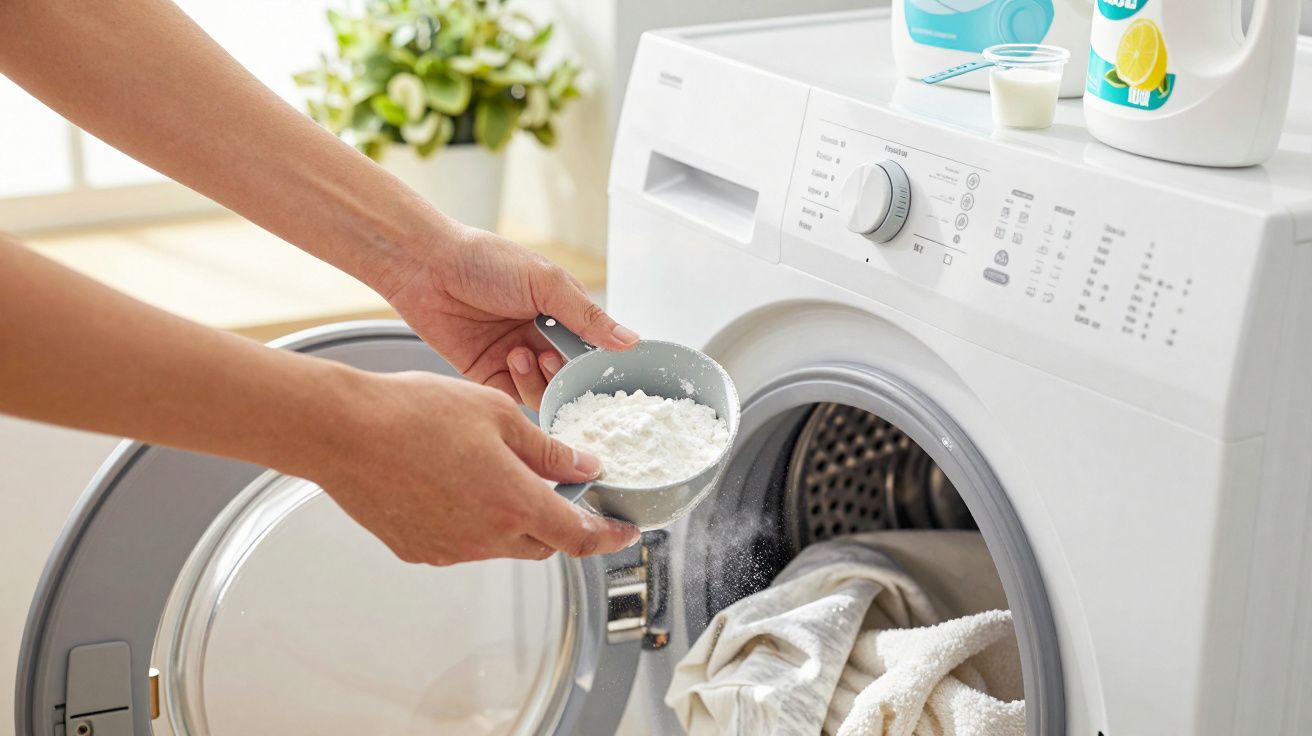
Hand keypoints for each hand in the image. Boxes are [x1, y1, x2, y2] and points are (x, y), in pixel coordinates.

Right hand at [310, 369, 640, 564]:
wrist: (342, 431)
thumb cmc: (412, 414)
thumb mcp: (497, 415)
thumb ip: (547, 449)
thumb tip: (583, 467)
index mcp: (515, 504)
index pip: (579, 538)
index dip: (609, 538)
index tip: (623, 533)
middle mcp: (485, 537)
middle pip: (542, 544)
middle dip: (557, 522)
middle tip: (556, 488)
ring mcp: (449, 549)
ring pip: (500, 543)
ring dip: (510, 518)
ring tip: (490, 470)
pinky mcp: (418, 550)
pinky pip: (461, 542)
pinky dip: (472, 520)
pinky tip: (454, 482)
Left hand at [384, 223, 638, 409]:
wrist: (427, 267)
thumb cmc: (484, 260)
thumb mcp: (547, 283)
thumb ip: (589, 317)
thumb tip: (630, 340)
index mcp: (560, 312)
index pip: (594, 348)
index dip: (603, 362)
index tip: (611, 371)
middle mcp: (540, 338)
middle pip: (571, 376)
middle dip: (572, 376)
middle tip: (563, 361)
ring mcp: (515, 358)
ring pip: (547, 391)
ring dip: (545, 378)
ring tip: (532, 353)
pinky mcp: (488, 374)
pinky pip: (516, 396)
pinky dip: (521, 385)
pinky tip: (513, 359)